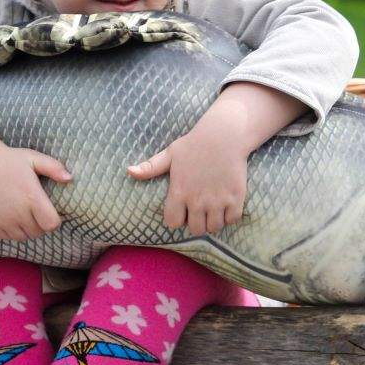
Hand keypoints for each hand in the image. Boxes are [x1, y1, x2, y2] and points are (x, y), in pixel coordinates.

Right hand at [0, 147, 71, 240]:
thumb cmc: (9, 160)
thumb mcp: (33, 158)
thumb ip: (54, 168)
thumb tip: (70, 179)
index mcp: (31, 197)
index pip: (51, 224)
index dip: (53, 220)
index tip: (49, 211)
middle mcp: (17, 212)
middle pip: (39, 232)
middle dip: (41, 224)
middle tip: (35, 209)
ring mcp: (3, 220)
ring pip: (24, 237)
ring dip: (27, 229)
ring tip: (24, 213)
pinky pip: (8, 237)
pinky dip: (12, 231)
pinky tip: (11, 217)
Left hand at [128, 129, 247, 235]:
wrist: (224, 135)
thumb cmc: (194, 144)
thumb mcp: (169, 154)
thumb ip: (150, 167)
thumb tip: (129, 171)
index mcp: (179, 192)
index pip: (174, 223)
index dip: (178, 218)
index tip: (183, 210)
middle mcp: (197, 200)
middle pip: (196, 229)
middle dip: (196, 223)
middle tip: (200, 211)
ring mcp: (217, 200)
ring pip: (214, 227)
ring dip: (213, 221)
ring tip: (213, 209)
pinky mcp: (235, 198)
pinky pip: (232, 219)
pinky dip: (229, 215)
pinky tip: (226, 204)